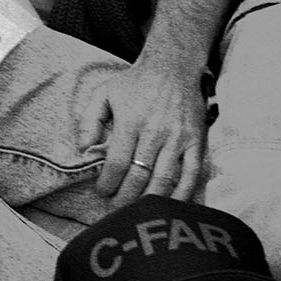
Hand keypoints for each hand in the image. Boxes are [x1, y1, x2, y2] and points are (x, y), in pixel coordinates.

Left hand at [78, 61, 206, 201]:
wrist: (173, 68)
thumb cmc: (134, 83)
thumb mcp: (103, 93)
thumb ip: (89, 120)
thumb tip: (83, 148)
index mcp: (131, 121)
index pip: (117, 162)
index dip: (108, 183)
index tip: (102, 192)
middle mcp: (155, 132)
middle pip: (140, 175)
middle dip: (126, 198)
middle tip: (117, 210)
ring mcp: (178, 138)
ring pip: (165, 179)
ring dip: (151, 200)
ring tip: (139, 212)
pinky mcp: (196, 142)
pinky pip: (192, 174)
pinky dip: (183, 194)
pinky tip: (172, 207)